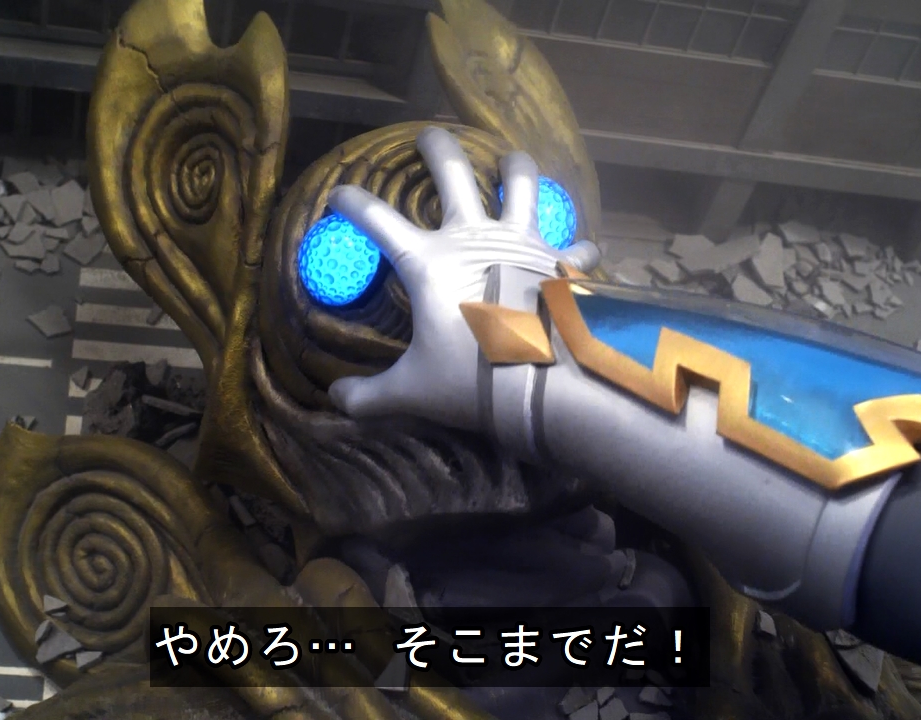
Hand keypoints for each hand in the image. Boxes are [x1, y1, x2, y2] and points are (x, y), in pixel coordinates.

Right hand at [326, 126, 598, 430]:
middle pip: (453, 174)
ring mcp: (522, 242)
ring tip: (512, 159)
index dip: (353, 203)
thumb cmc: (473, 380)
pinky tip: (583, 249)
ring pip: (521, 182)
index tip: (338, 193)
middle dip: (437, 147)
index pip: (378, 221)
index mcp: (429, 263)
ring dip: (515, 166)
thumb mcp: (414, 391)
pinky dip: (578, 246)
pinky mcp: (560, 261)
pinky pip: (575, 244)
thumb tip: (337, 399)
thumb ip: (371, 396)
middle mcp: (474, 238)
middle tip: (429, 135)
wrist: (549, 382)